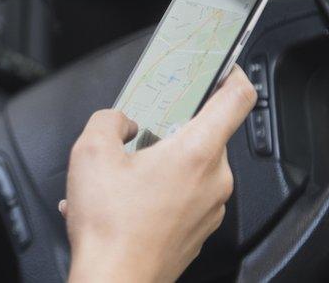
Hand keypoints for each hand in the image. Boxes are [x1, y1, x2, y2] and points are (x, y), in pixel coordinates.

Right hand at [64, 66, 256, 281]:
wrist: (115, 281)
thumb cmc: (110, 228)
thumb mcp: (91, 153)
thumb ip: (108, 120)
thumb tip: (120, 121)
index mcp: (197, 152)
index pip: (237, 98)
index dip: (232, 73)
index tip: (222, 67)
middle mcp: (213, 181)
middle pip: (206, 134)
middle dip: (172, 129)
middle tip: (143, 131)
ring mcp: (210, 209)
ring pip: (192, 168)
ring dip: (160, 163)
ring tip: (121, 176)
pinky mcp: (199, 231)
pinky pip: (184, 197)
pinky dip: (157, 192)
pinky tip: (123, 202)